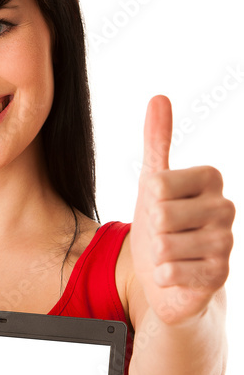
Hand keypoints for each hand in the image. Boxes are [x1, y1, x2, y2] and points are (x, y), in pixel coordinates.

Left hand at [130, 95, 234, 324]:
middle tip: (165, 236)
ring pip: (164, 245)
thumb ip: (157, 142)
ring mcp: (226, 243)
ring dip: (157, 256)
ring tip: (170, 255)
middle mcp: (225, 206)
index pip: (157, 184)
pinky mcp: (219, 275)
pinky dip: (163, 276)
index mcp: (211, 178)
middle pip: (160, 215)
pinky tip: (175, 273)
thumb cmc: (161, 225)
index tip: (161, 208)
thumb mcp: (153, 183)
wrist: (168, 276)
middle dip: (152, 231)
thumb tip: (158, 98)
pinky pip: (171, 272)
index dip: (148, 202)